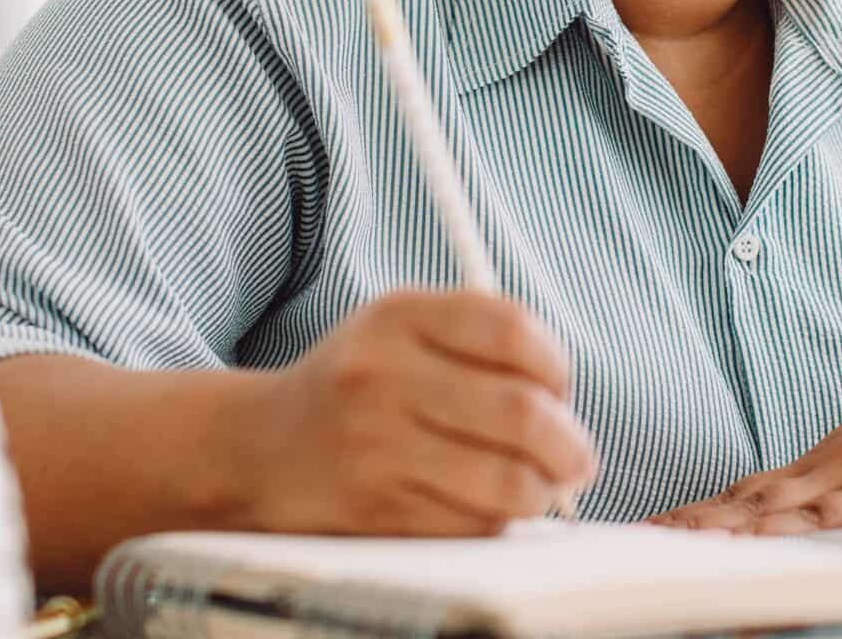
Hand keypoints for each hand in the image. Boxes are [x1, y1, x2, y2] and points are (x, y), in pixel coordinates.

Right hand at [231, 289, 596, 534]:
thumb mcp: (402, 329)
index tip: (561, 388)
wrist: (262, 446)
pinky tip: (489, 507)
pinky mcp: (375, 512)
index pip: (510, 330)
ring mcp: (375, 449)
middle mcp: (381, 378)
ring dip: (543, 491)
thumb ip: (480, 339)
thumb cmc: (358, 385)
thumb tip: (565, 400)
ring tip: (542, 486)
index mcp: (396, 317)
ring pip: (506, 482)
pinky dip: (498, 521)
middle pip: (521, 414)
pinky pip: (472, 525)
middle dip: (570, 444)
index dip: (555, 364)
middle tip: (579, 457)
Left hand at [648, 334, 841, 533]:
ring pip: (828, 517)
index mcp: (827, 469)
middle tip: (663, 548)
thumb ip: (809, 495)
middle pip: (772, 508)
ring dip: (776, 537)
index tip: (648, 534)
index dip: (698, 518)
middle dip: (716, 532)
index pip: (747, 498)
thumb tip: (744, 517)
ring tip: (729, 556)